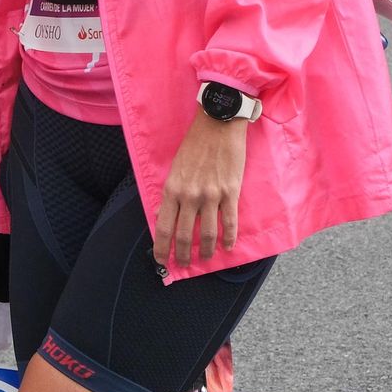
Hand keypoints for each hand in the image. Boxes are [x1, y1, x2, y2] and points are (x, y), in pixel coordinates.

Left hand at [153, 112, 249, 267]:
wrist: (217, 125)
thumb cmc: (194, 145)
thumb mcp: (174, 168)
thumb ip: (170, 194)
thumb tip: (162, 215)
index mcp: (172, 189)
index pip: (164, 226)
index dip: (162, 247)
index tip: (161, 260)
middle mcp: (190, 196)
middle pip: (185, 235)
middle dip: (183, 255)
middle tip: (183, 266)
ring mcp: (211, 195)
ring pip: (208, 233)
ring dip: (206, 251)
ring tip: (205, 260)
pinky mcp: (230, 192)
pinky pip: (230, 222)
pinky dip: (229, 238)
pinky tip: (228, 248)